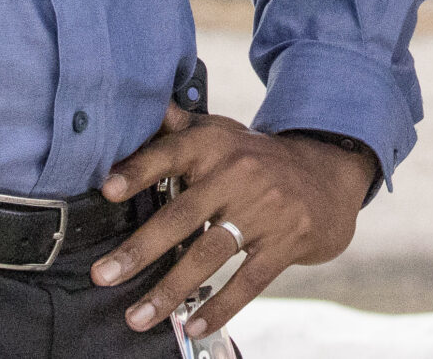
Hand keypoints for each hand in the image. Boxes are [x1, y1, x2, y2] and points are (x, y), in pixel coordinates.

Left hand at [91, 106, 378, 337]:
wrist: (330, 171)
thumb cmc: (258, 157)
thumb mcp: (223, 134)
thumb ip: (180, 127)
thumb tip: (141, 107)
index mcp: (217, 144)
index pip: (172, 153)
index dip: (139, 170)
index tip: (107, 190)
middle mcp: (240, 173)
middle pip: (183, 214)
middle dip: (140, 249)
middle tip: (102, 275)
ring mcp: (267, 209)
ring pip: (210, 254)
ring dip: (170, 289)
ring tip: (137, 317)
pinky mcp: (287, 242)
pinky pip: (248, 280)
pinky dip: (220, 306)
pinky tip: (193, 325)